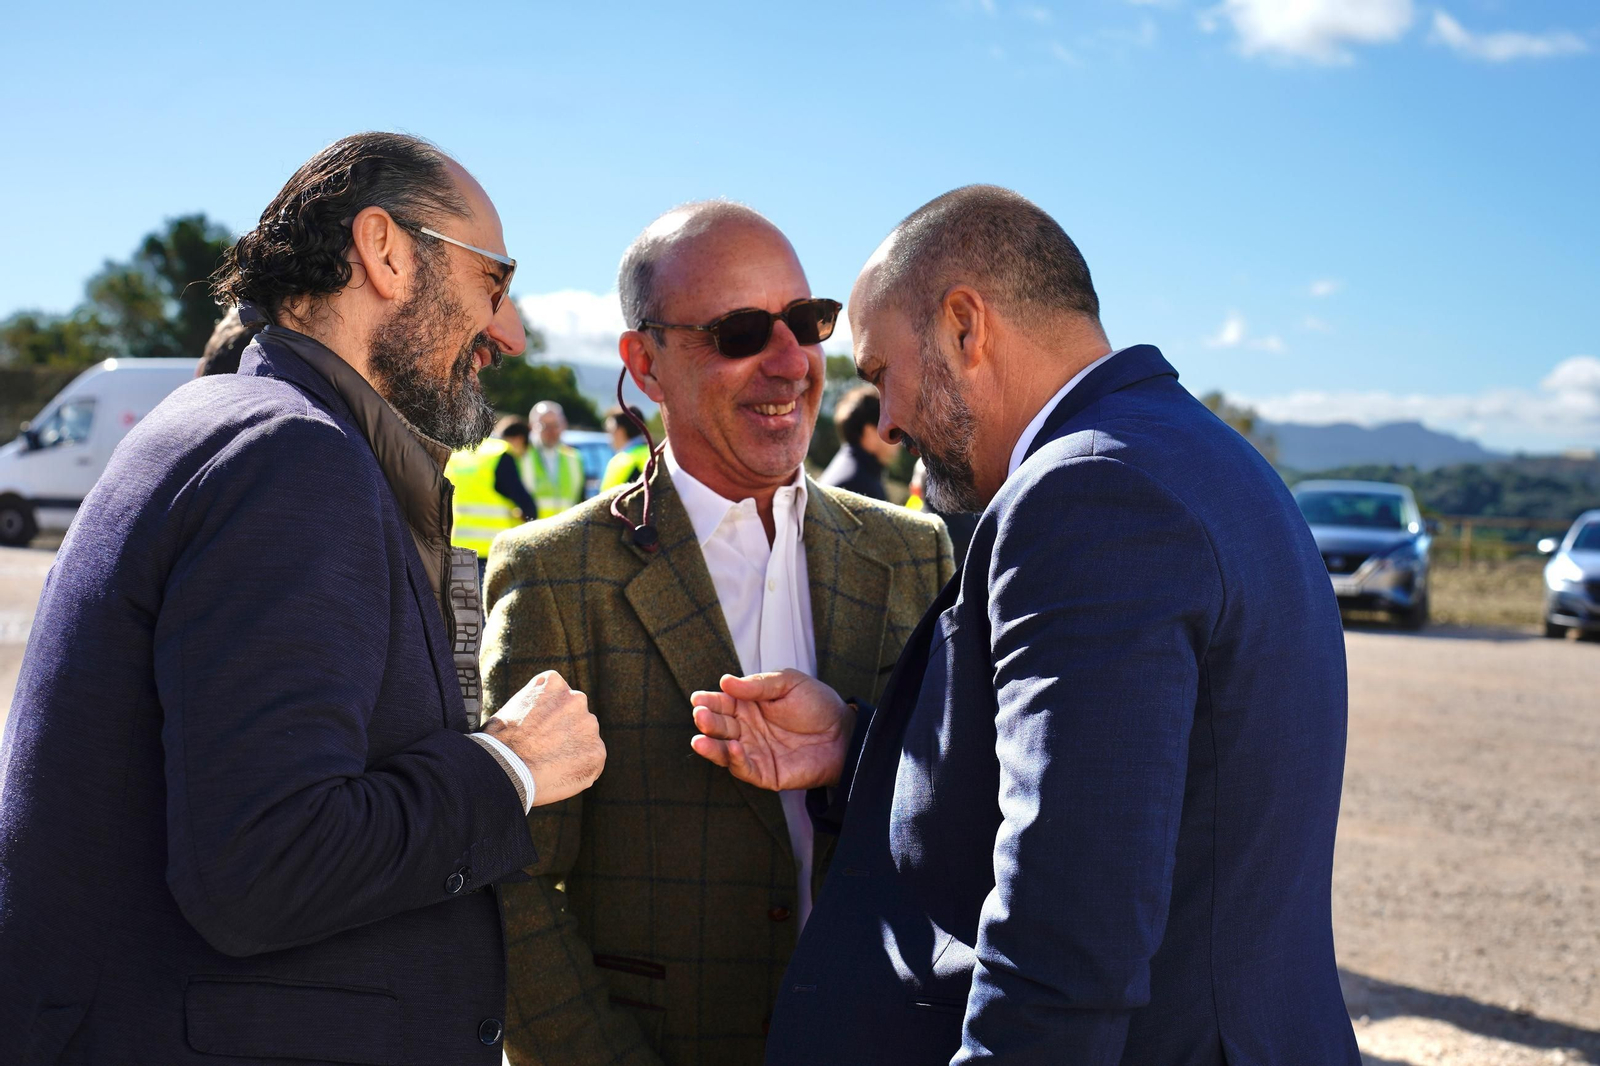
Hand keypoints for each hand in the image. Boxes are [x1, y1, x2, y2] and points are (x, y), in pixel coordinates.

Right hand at [483, 670, 604, 805]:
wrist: (504, 768)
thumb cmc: (499, 743)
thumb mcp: (513, 707)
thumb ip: (537, 707)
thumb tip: (544, 719)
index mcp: (553, 683)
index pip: (559, 698)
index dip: (547, 719)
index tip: (535, 732)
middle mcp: (576, 698)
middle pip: (575, 718)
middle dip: (563, 733)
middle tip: (542, 752)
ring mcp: (589, 725)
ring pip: (584, 740)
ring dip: (572, 750)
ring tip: (546, 765)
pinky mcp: (597, 752)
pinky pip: (591, 762)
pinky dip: (578, 770)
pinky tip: (556, 775)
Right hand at [690, 670, 852, 791]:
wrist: (845, 734)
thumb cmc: (818, 705)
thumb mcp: (790, 683)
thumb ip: (759, 685)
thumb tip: (726, 682)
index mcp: (749, 706)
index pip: (722, 703)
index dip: (709, 701)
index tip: (698, 698)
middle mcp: (747, 730)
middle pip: (720, 727)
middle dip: (708, 722)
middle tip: (701, 715)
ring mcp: (755, 752)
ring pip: (725, 751)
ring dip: (712, 746)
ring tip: (701, 739)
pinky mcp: (765, 773)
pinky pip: (745, 769)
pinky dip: (736, 761)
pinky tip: (734, 749)